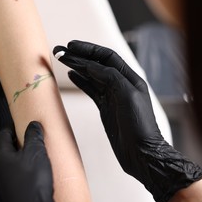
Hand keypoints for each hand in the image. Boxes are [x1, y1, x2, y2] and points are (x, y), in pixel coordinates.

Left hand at [0, 121, 58, 201]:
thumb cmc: (31, 186)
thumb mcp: (36, 152)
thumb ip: (33, 136)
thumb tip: (33, 126)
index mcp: (1, 157)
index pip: (2, 135)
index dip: (11, 126)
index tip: (19, 122)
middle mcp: (0, 170)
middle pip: (7, 149)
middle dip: (19, 141)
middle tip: (31, 136)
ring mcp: (6, 182)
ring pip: (13, 163)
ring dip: (24, 156)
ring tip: (38, 153)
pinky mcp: (14, 192)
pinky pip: (19, 175)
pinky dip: (27, 170)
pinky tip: (39, 171)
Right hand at [53, 40, 201, 201]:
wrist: (141, 154)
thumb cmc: (141, 126)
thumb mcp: (128, 96)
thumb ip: (111, 78)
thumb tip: (92, 66)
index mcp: (130, 78)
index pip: (106, 57)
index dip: (88, 50)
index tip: (71, 47)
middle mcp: (120, 84)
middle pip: (96, 64)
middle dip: (78, 56)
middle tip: (59, 50)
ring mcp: (112, 96)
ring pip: (91, 76)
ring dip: (76, 66)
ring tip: (60, 59)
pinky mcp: (105, 107)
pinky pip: (91, 89)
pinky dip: (80, 81)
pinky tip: (71, 75)